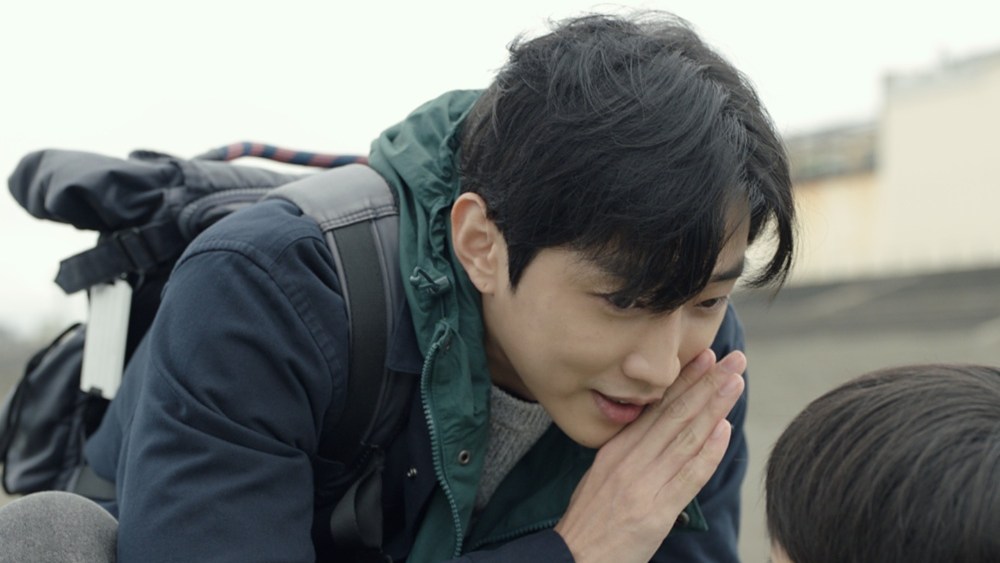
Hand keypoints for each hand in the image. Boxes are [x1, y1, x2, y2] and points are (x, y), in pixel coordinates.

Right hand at [554, 349, 745, 562]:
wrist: (573, 557)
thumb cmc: (589, 521)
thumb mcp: (601, 476)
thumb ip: (629, 454)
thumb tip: (656, 433)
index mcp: (616, 449)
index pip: (656, 407)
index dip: (684, 380)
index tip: (705, 356)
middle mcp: (630, 460)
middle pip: (675, 414)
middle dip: (706, 382)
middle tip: (733, 358)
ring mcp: (643, 484)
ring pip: (686, 437)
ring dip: (714, 407)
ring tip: (735, 383)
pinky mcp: (656, 512)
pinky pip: (688, 477)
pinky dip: (709, 452)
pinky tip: (725, 431)